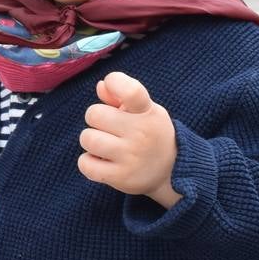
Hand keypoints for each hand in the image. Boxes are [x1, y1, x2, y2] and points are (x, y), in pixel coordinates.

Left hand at [79, 73, 179, 208]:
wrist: (172, 171)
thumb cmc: (150, 133)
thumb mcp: (144, 110)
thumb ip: (121, 96)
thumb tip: (101, 85)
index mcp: (147, 112)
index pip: (130, 91)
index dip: (115, 82)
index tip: (113, 84)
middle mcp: (141, 133)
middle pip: (94, 114)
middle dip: (96, 119)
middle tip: (109, 127)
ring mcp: (131, 157)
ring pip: (88, 139)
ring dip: (90, 140)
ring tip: (104, 145)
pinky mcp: (121, 177)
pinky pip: (85, 164)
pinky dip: (87, 162)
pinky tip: (101, 161)